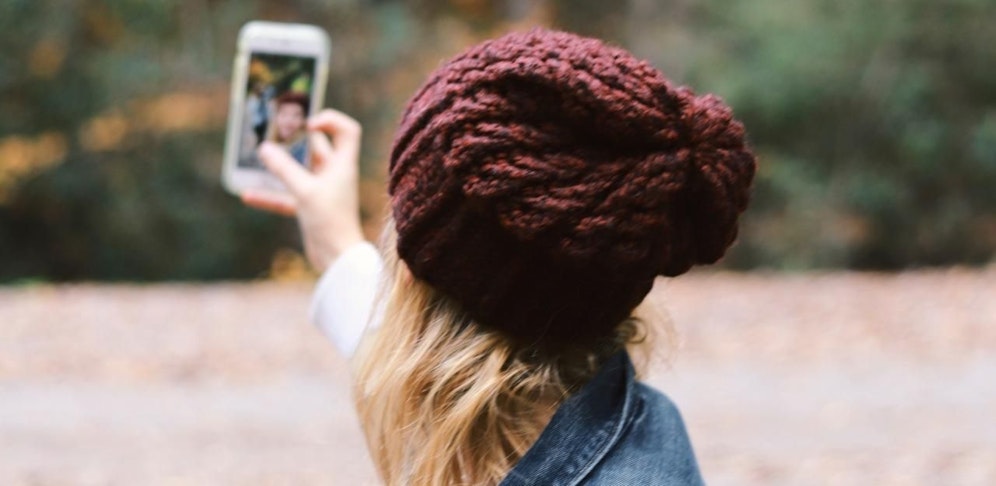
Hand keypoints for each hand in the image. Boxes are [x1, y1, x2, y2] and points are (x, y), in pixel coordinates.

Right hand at [242, 109, 365, 272]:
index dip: (330, 120)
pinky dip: (270, 195)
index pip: (346, 130)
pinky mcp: (310, 208)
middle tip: (273, 132)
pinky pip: (287, 197)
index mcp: (342, 165)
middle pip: (317, 147)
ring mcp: (321, 191)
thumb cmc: (330, 221)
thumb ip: (283, 169)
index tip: (308, 123)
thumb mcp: (304, 191)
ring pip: (299, 171)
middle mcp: (333, 175)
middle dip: (296, 139)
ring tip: (258, 156)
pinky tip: (248, 196)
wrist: (337, 260)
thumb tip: (264, 148)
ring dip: (280, 165)